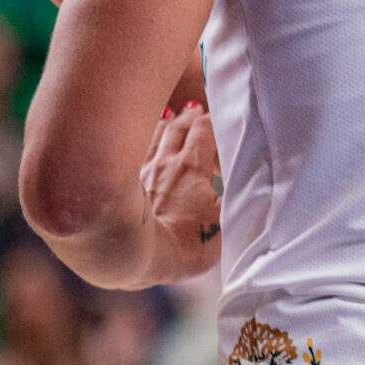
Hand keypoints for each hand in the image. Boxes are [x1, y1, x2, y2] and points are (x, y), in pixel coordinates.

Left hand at [138, 102, 220, 280]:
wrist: (135, 254)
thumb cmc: (183, 242)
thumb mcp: (222, 225)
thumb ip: (232, 202)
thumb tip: (240, 188)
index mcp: (193, 167)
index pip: (204, 132)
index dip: (212, 121)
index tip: (217, 117)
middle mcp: (166, 162)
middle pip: (178, 129)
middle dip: (189, 118)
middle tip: (194, 109)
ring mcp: (142, 172)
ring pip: (154, 138)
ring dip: (164, 125)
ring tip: (169, 115)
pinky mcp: (124, 186)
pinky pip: (136, 155)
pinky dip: (143, 143)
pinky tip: (143, 145)